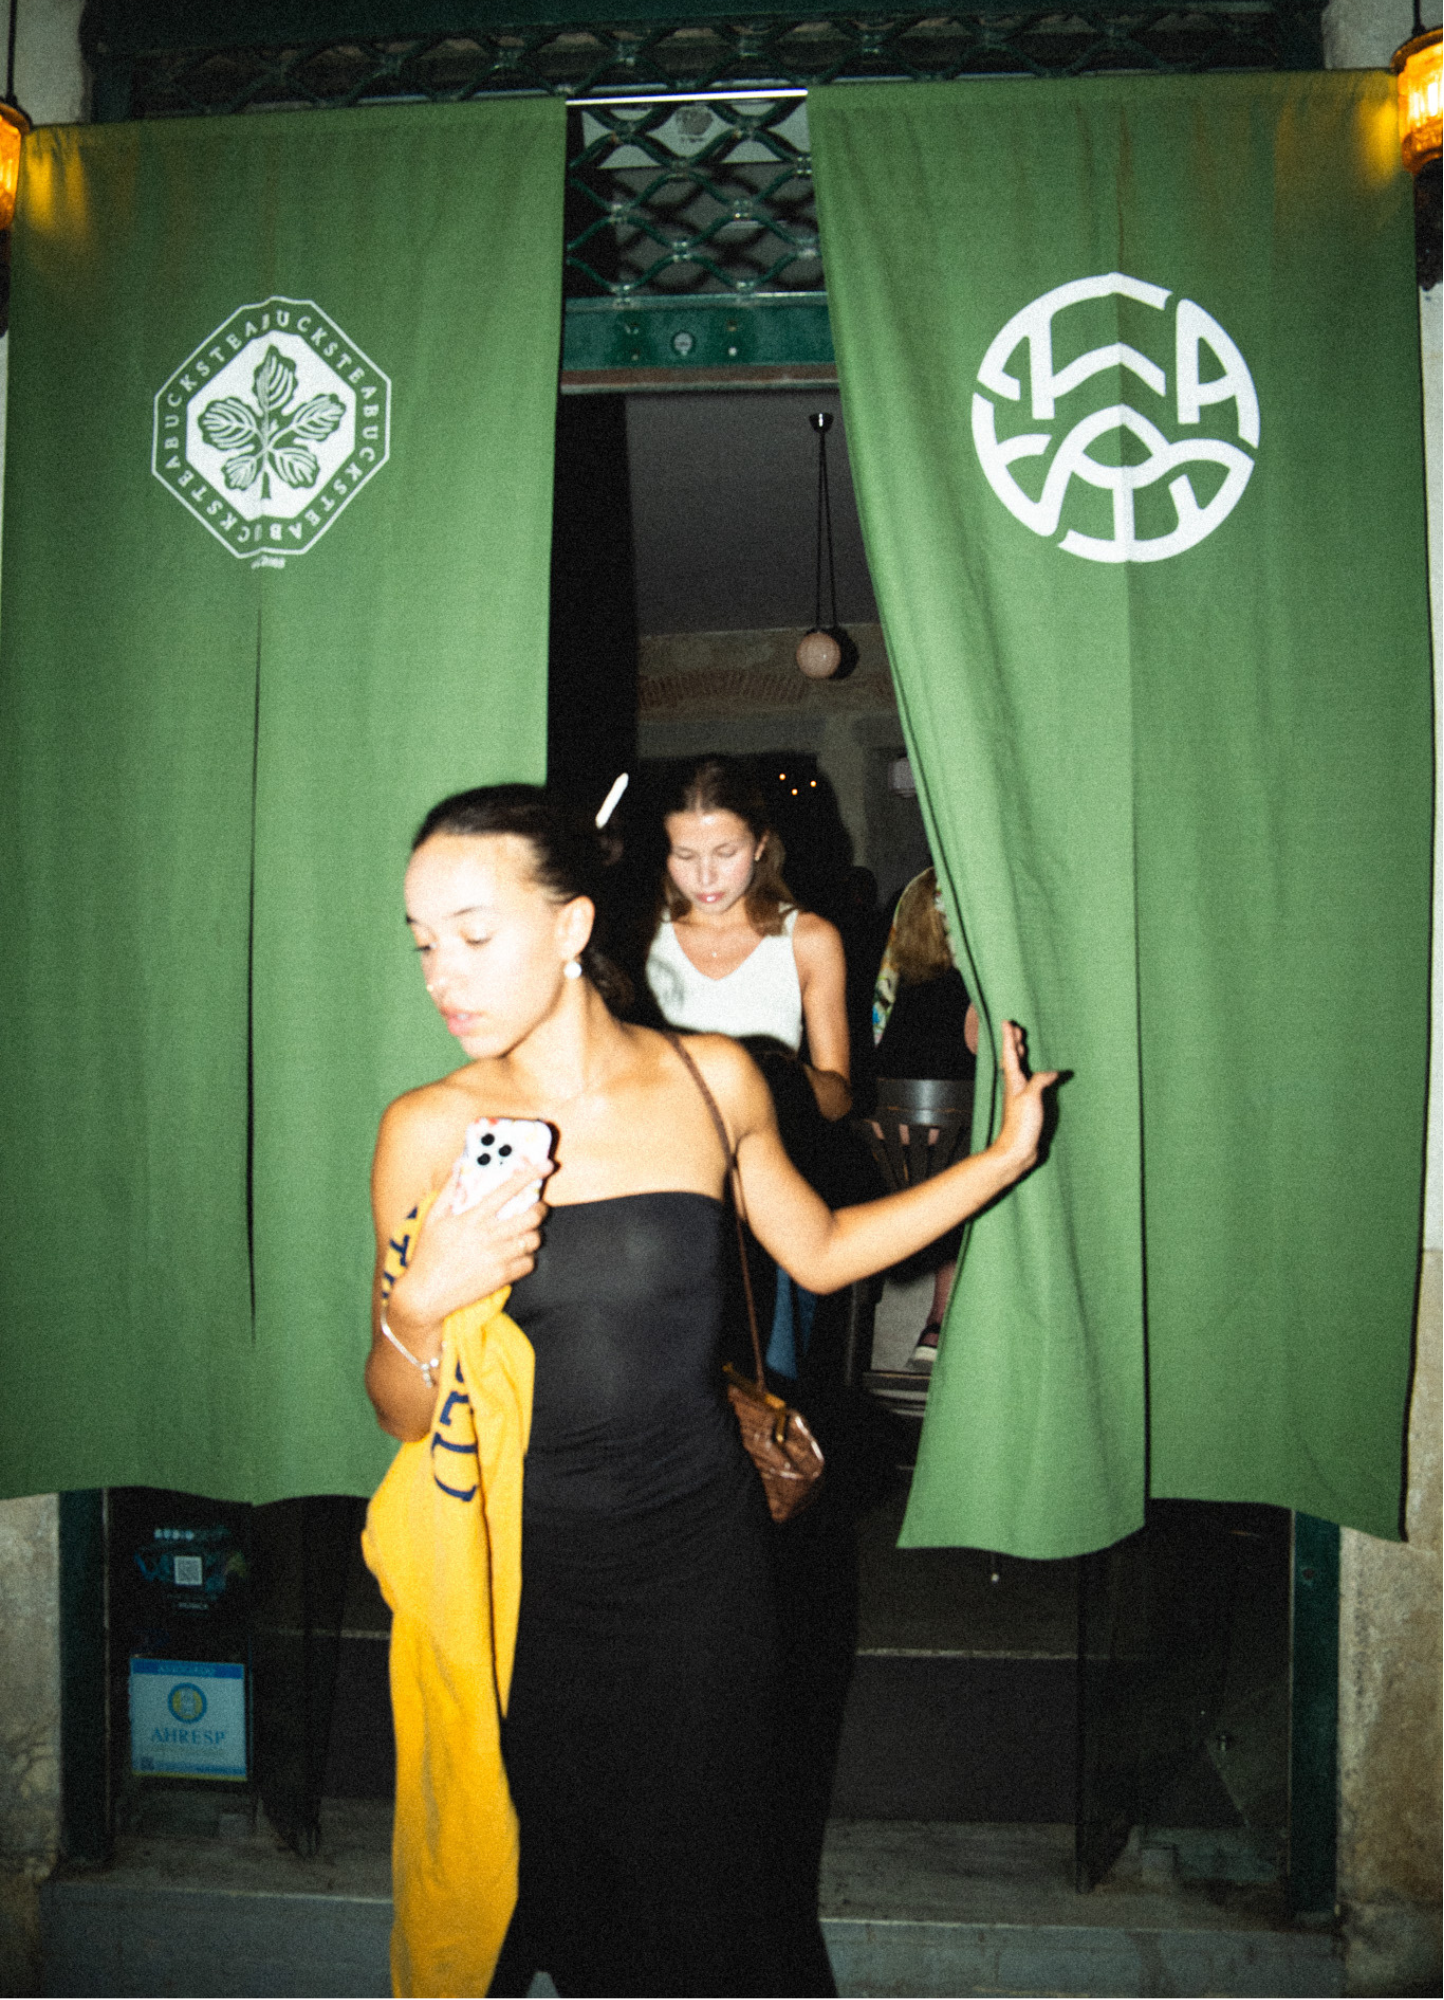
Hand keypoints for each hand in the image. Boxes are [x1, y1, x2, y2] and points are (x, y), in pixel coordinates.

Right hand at [388, 1157, 553, 1336]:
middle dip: (540, 1209)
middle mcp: (488, 1236)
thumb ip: (448, 1190)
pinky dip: (527, 1258)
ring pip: (533, 1240)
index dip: (529, 1175)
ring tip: (526, 1232)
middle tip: (537, 1207)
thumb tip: (458, 1165)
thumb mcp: (432, 1218)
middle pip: (531, 1217)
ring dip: (534, 1234)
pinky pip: (529, 1263)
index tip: (546, 1165)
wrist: (425, 1294)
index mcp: (472, 1218)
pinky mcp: (502, 1277)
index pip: (507, 1190)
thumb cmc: (428, 1254)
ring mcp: (497, 1258)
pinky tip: (517, 1255)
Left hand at [991, 1021, 1057, 1178]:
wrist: (1016, 1151)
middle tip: (1017, 1028)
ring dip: (1021, 1056)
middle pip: (1014, 1059)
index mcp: (1013, 1082)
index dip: (1009, 1038)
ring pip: (1020, 1070)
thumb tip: (1052, 1072)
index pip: (1010, 1054)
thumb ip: (1039, 1081)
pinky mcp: (1027, 1107)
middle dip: (1015, 1043)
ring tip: (1023, 1044)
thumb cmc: (1020, 1126)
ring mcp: (1020, 1097)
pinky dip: (1033, 1073)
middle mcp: (1015, 1087)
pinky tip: (1039, 1076)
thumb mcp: (1030, 1099)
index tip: (1007, 1022)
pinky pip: (1030, 1083)